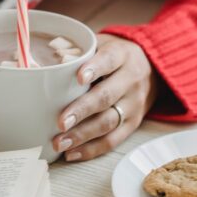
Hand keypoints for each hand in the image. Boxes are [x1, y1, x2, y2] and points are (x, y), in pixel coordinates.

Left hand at [52, 34, 157, 161]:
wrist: (151, 68)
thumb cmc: (115, 56)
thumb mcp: (103, 43)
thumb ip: (80, 50)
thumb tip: (45, 61)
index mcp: (122, 55)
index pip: (109, 60)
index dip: (94, 68)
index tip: (79, 77)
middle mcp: (131, 80)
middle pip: (106, 96)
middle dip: (82, 111)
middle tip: (60, 122)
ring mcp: (134, 104)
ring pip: (108, 122)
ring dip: (82, 135)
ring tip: (59, 142)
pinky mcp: (133, 124)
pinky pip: (113, 140)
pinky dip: (91, 149)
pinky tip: (72, 153)